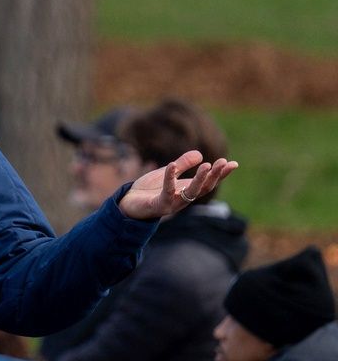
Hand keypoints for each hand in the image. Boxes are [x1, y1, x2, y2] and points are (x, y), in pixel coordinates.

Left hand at [118, 150, 237, 219]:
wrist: (127, 204)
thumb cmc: (148, 190)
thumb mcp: (167, 174)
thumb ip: (182, 165)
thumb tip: (200, 154)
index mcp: (186, 190)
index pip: (208, 183)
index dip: (221, 174)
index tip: (233, 163)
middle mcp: (183, 199)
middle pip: (203, 188)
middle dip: (215, 176)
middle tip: (224, 162)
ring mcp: (172, 203)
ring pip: (190, 193)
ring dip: (199, 179)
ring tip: (207, 165)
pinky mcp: (158, 205)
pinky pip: (166, 191)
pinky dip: (169, 178)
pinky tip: (172, 165)